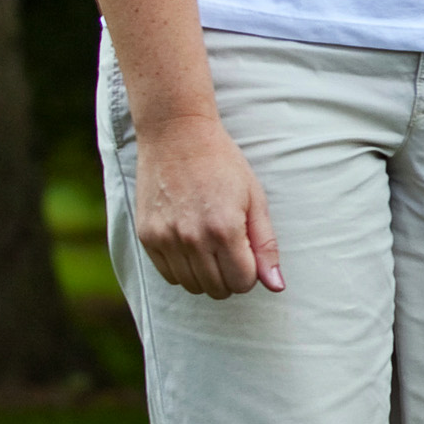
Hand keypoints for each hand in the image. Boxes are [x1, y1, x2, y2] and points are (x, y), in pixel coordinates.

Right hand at [132, 112, 283, 298]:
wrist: (176, 134)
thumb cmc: (222, 163)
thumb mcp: (255, 199)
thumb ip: (266, 245)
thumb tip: (276, 286)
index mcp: (225, 228)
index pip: (242, 282)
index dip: (250, 273)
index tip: (247, 254)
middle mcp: (193, 238)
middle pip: (217, 289)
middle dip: (230, 277)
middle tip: (230, 250)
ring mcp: (166, 238)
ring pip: (192, 286)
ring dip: (206, 276)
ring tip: (210, 247)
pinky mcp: (147, 236)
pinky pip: (168, 275)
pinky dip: (183, 270)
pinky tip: (190, 246)